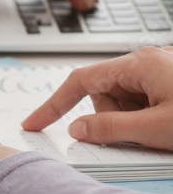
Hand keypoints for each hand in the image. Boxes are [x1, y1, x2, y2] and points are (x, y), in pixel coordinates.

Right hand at [22, 47, 172, 150]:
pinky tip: (168, 122)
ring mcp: (163, 69)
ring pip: (125, 99)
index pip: (80, 81)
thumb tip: (78, 129)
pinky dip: (147, 116)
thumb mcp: (156, 128)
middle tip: (141, 133)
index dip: (54, 104)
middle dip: (112, 117)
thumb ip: (112, 129)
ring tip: (163, 128)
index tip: (35, 123)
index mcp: (140, 63)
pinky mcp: (172, 81)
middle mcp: (149, 60)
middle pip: (105, 93)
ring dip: (134, 118)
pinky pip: (144, 99)